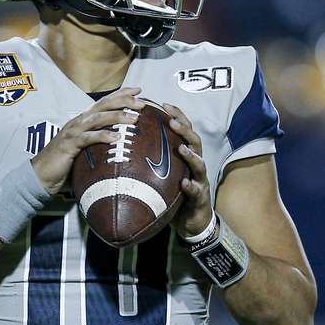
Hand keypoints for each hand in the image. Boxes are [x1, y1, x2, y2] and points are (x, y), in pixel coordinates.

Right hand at [31, 88, 144, 194]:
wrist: (40, 174)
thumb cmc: (65, 163)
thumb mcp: (85, 150)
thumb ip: (99, 144)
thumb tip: (121, 146)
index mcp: (83, 120)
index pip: (104, 102)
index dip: (121, 94)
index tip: (138, 90)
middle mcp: (79, 121)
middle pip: (103, 105)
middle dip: (124, 100)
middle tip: (142, 102)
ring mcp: (73, 132)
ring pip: (98, 118)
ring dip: (117, 116)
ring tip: (134, 118)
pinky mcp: (69, 145)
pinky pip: (88, 138)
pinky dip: (103, 136)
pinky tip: (116, 137)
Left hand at [162, 103, 213, 238]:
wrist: (192, 221)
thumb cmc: (175, 194)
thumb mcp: (163, 173)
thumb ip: (152, 159)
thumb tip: (124, 144)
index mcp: (187, 155)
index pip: (184, 130)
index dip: (177, 115)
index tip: (163, 103)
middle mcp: (196, 164)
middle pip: (195, 141)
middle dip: (184, 130)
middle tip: (172, 121)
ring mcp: (200, 180)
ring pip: (200, 164)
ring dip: (191, 155)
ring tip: (181, 148)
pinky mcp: (200, 198)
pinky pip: (196, 191)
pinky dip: (191, 186)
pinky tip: (184, 183)